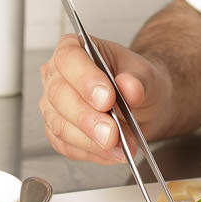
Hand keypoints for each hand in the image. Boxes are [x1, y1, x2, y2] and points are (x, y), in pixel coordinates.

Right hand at [38, 33, 167, 163]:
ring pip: (60, 125)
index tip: (106, 98)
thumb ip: (139, 81)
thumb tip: (130, 87)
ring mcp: (53, 105)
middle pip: (60, 96)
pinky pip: (67, 146)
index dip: (85, 79)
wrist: (142, 104)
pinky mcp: (57, 132)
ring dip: (91, 141)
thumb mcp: (147, 75)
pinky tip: (111, 152)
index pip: (69, 59)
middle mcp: (57, 75)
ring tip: (119, 146)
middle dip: (88, 118)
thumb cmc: (136, 82)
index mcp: (74, 49)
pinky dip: (91, 152)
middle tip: (112, 132)